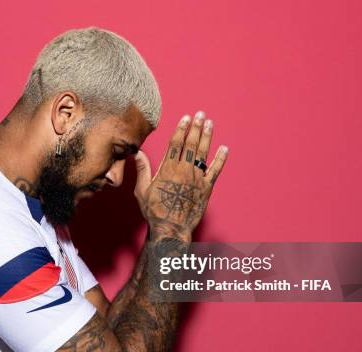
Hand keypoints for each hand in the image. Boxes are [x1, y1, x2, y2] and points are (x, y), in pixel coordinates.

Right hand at [134, 111, 228, 241]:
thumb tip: (137, 153)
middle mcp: (183, 171)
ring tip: (209, 123)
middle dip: (195, 127)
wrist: (171, 228)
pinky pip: (215, 171)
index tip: (185, 118)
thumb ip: (143, 170)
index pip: (176, 144)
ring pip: (203, 153)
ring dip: (207, 137)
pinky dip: (221, 159)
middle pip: (191, 144)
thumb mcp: (142, 190)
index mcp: (168, 169)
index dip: (181, 129)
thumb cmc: (154, 211)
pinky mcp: (206, 189)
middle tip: (200, 114)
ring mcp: (197, 179)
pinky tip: (224, 148)